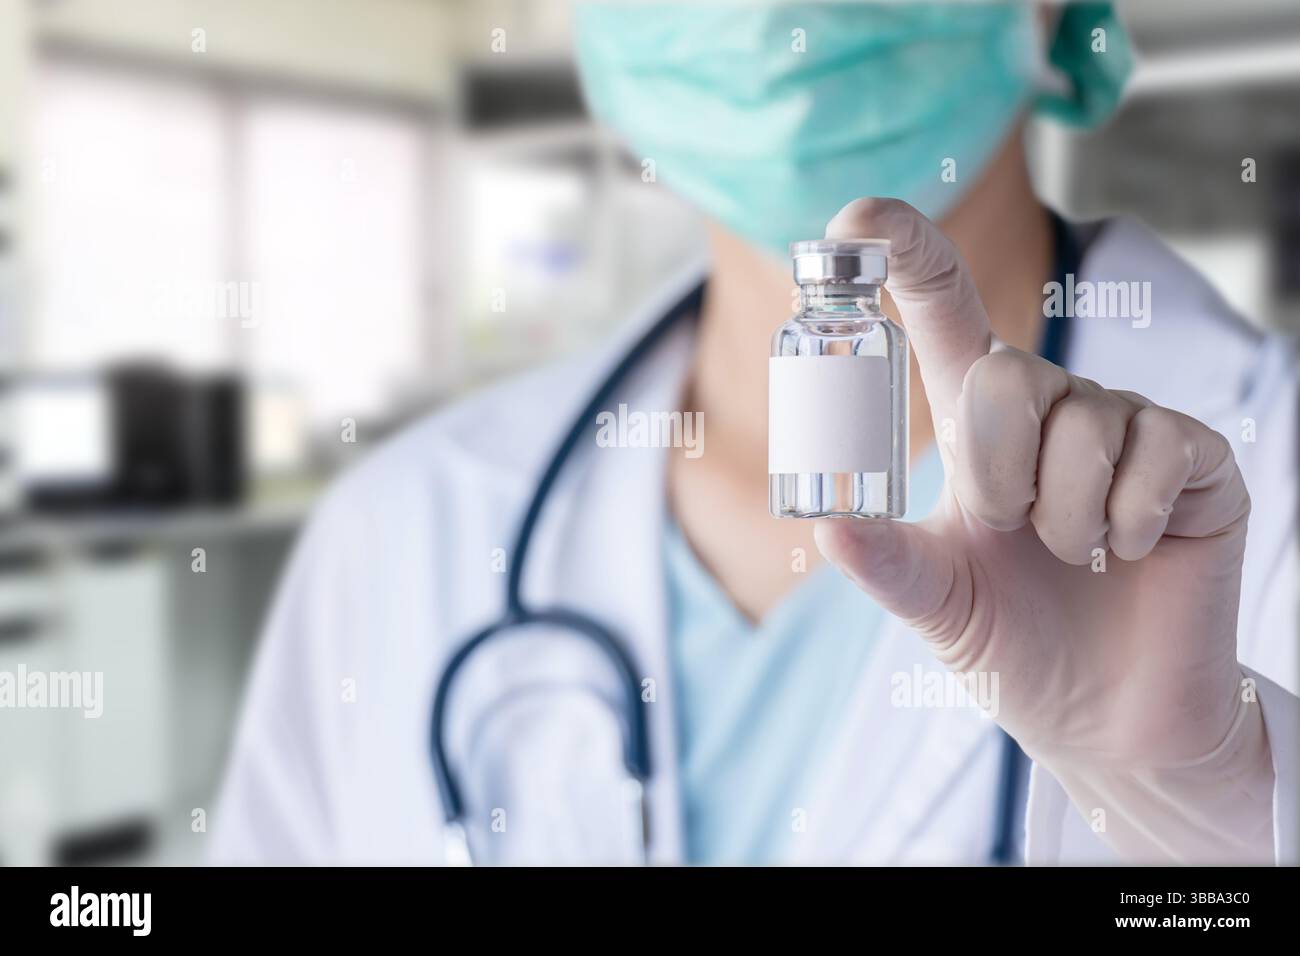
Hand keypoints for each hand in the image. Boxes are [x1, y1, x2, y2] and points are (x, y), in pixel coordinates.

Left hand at [814, 199, 1273, 861]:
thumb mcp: (934, 601)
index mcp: (978, 424)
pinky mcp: (1196, 458)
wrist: (1106, 715)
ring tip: (1074, 556)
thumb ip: (886, 562)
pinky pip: (1158, 454)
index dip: (906, 251)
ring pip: (1079, 423)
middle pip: (1003, 375)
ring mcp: (1126, 425)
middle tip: (1011, 534)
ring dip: (1063, 516)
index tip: (856, 217)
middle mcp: (1051, 407)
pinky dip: (1131, 521)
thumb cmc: (1013, 644)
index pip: (943, 311)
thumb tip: (828, 527)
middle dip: (995, 475)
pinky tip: (1130, 551)